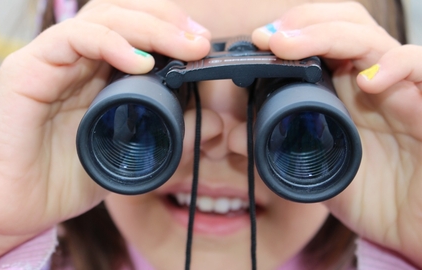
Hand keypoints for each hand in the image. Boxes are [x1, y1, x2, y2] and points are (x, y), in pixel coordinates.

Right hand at [0, 0, 209, 263]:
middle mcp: (76, 60)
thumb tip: (213, 125)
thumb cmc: (64, 179)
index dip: (172, 32)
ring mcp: (51, 60)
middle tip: (200, 42)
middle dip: (168, 22)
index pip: (137, 33)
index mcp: (98, 74)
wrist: (11, 206)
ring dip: (148, 27)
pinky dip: (111, 43)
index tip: (204, 49)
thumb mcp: (128, 156)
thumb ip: (166, 137)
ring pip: (102, 18)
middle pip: (124, 15)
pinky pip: (72, 39)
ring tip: (183, 47)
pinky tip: (141, 62)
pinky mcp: (27, 69)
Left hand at [252, 2, 421, 266]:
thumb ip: (282, 155)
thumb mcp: (320, 174)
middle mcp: (371, 83)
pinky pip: (421, 67)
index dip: (291, 33)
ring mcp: (400, 91)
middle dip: (303, 22)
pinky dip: (396, 65)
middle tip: (268, 37)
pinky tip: (366, 82)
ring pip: (373, 38)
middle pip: (344, 25)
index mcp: (344, 92)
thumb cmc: (375, 198)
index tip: (258, 41)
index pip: (322, 42)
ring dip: (329, 34)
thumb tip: (236, 137)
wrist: (415, 226)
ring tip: (289, 46)